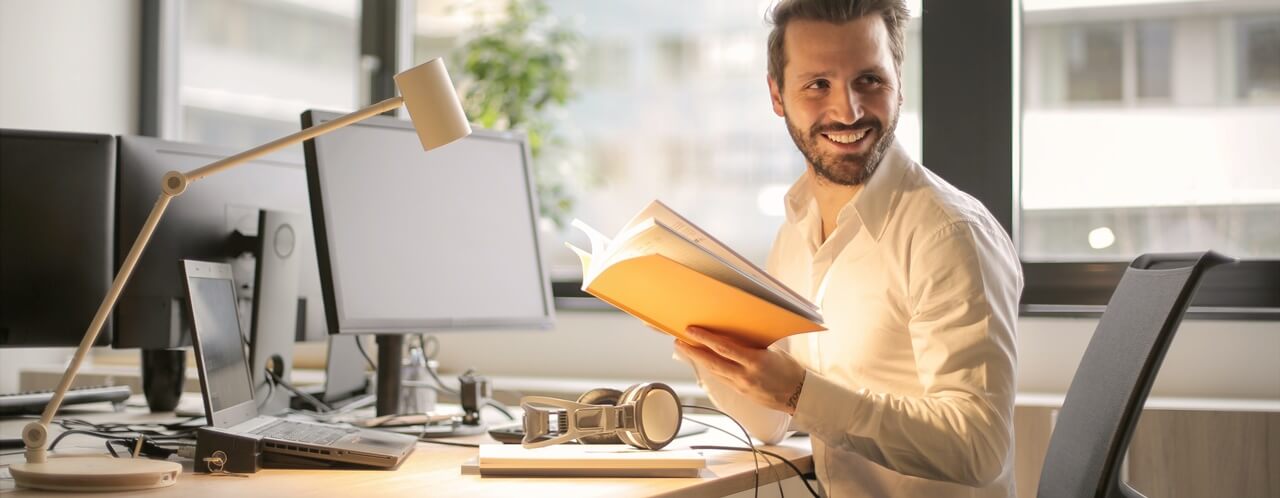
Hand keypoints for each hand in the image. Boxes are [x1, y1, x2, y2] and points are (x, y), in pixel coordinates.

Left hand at [675, 326, 806, 414]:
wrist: (800, 396)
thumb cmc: (790, 370)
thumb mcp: (773, 352)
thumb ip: (753, 345)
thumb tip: (735, 335)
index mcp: (755, 361)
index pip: (724, 348)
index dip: (705, 339)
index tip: (691, 330)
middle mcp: (745, 375)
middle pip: (712, 362)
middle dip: (693, 351)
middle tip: (678, 341)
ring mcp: (741, 386)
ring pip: (714, 372)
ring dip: (698, 360)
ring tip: (686, 349)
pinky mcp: (741, 393)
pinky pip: (722, 378)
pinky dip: (711, 368)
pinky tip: (703, 361)